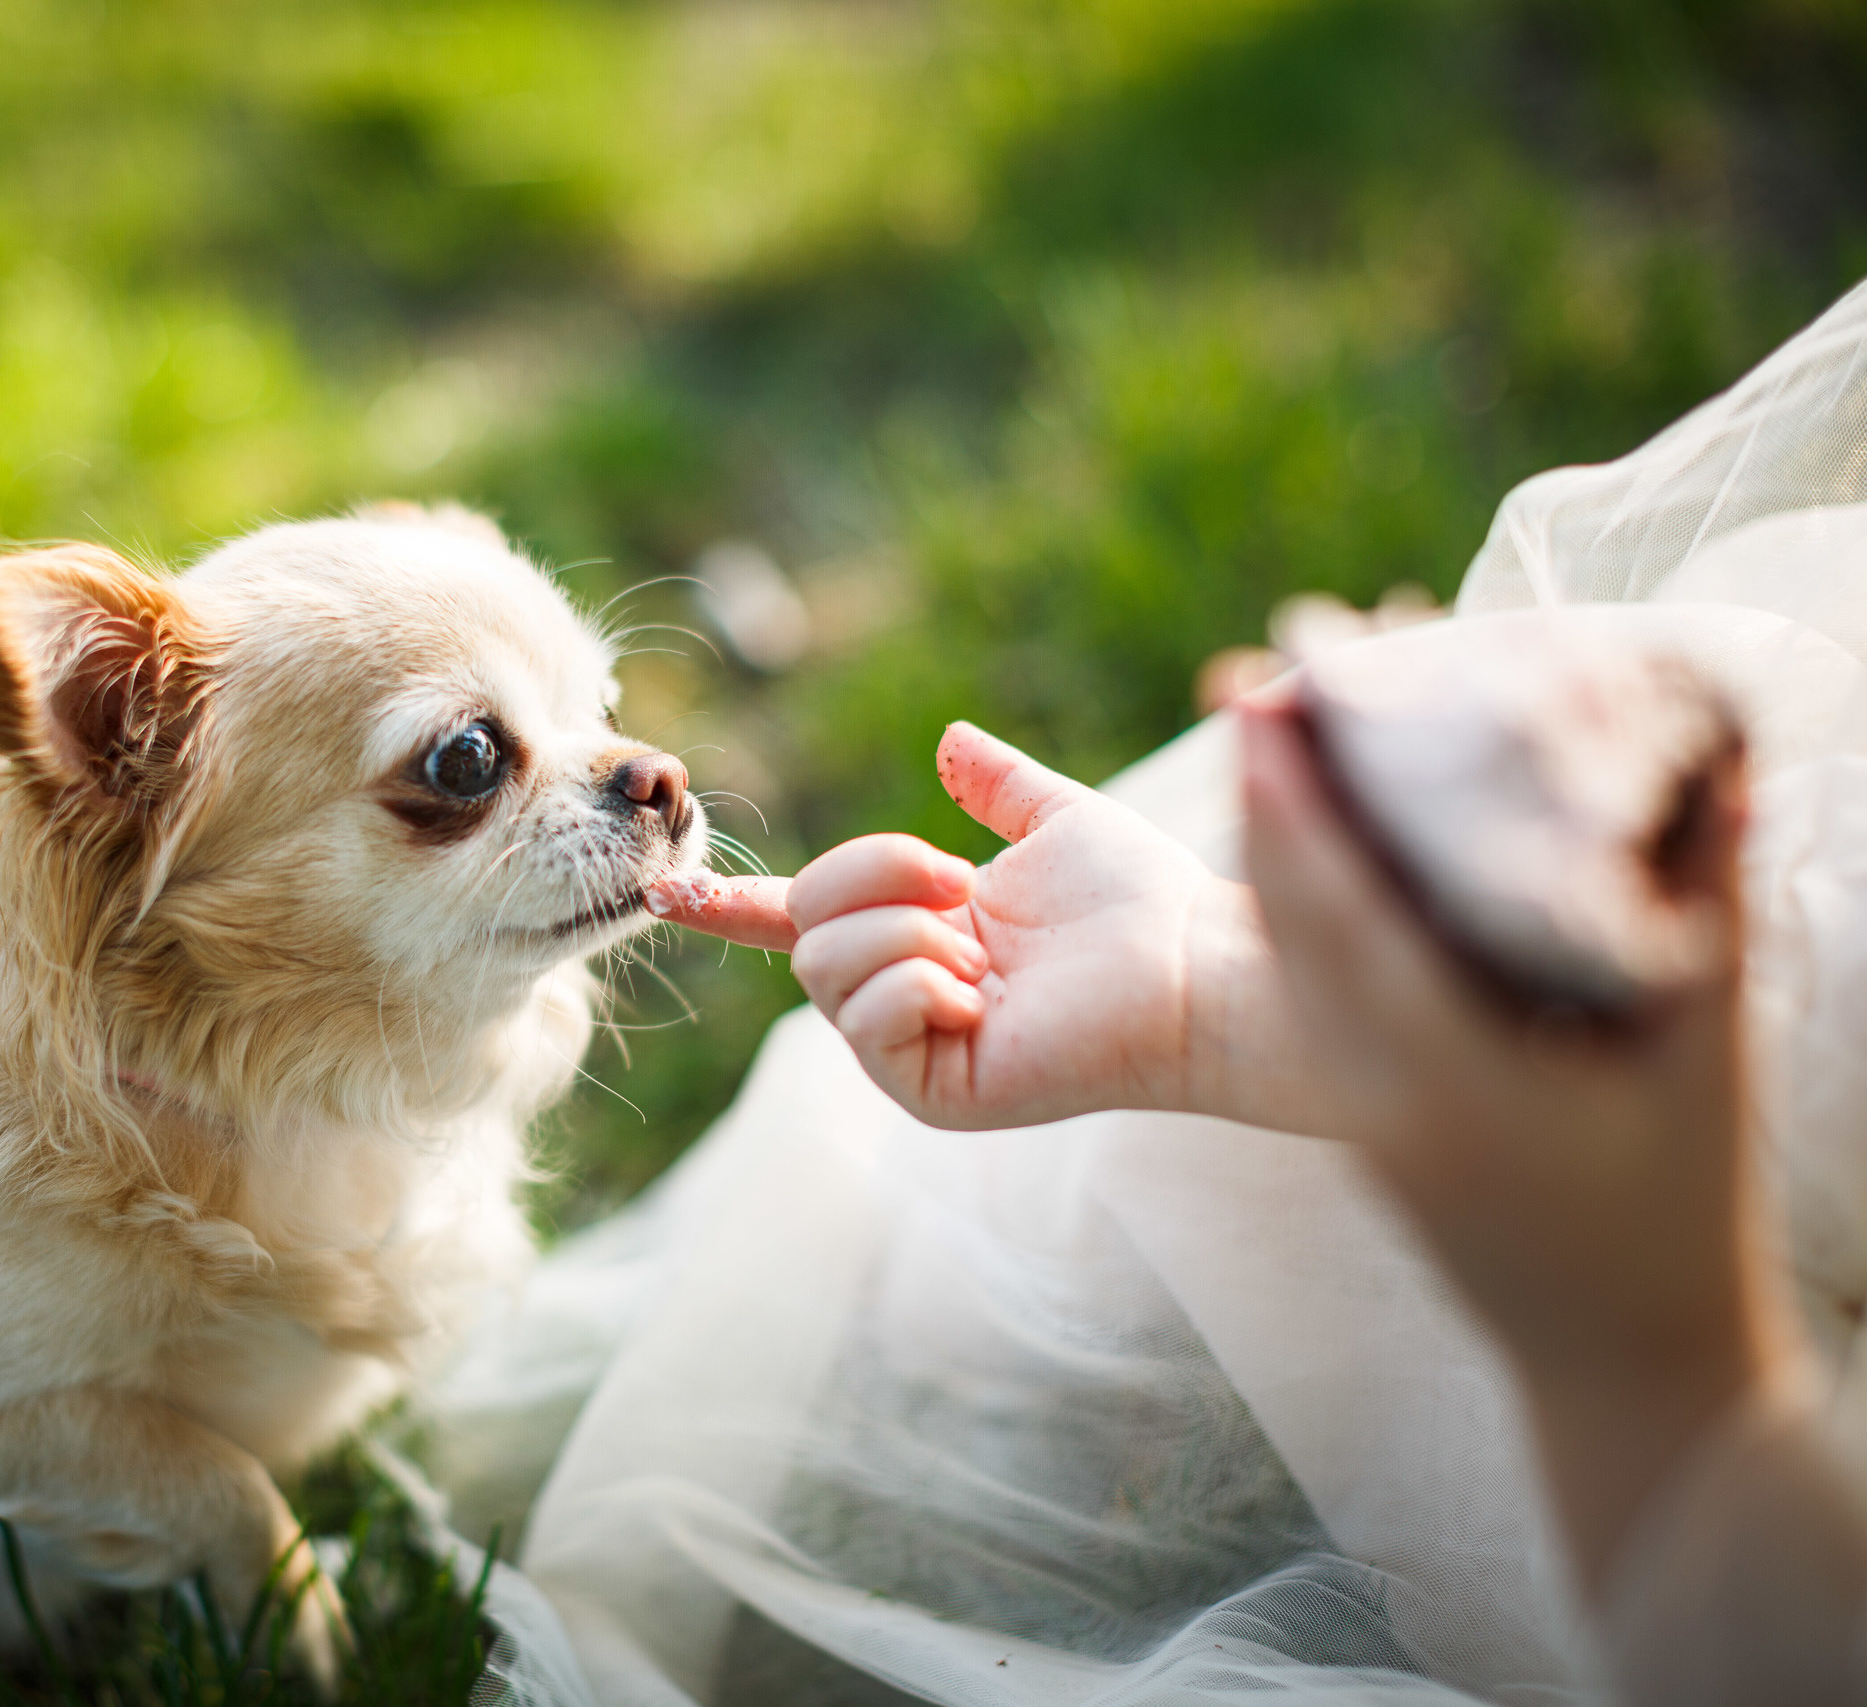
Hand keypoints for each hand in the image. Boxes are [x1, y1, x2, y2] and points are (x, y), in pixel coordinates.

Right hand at [786, 721, 1310, 1131]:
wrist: (1195, 967)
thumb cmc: (1144, 904)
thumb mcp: (1057, 822)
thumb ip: (999, 785)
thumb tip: (949, 740)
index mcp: (918, 935)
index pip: (803, 921)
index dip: (734, 906)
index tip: (671, 891)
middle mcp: (902, 995)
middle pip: (806, 922)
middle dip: (875, 875)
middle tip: (962, 883)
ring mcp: (911, 1050)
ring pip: (826, 966)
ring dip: (907, 932)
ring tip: (984, 954)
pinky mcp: (931, 1092)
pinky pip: (867, 1020)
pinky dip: (920, 985)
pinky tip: (982, 995)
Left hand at [1238, 697, 1802, 1580]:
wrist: (1626, 1363)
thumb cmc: (1684, 1211)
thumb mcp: (1708, 1058)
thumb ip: (1703, 911)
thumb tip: (1724, 770)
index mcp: (1444, 1072)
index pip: (1341, 914)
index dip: (1294, 802)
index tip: (1259, 702)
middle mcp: (1371, 1084)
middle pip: (1288, 916)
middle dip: (1265, 795)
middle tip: (1248, 678)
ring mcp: (1355, 1105)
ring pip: (1286, 950)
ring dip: (1271, 841)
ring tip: (1271, 734)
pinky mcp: (1361, 1117)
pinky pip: (1311, 988)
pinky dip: (1301, 903)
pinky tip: (1312, 839)